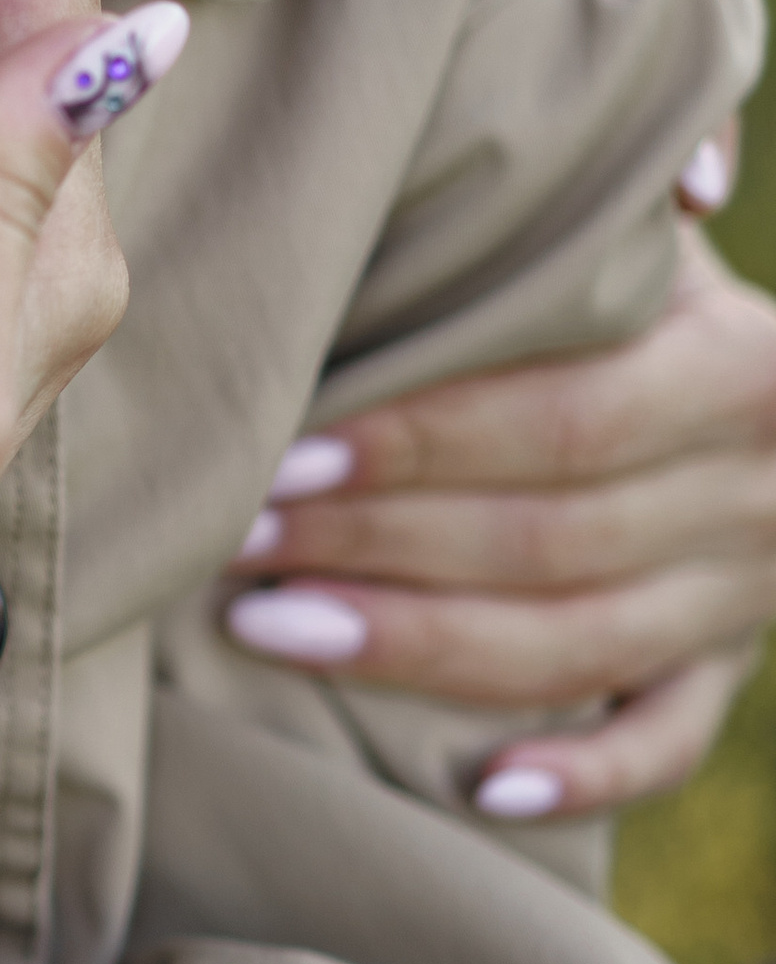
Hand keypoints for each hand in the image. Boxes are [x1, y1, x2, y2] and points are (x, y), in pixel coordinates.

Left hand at [224, 220, 775, 818]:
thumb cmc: (655, 288)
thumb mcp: (650, 229)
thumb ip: (629, 198)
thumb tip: (694, 178)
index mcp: (741, 370)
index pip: (569, 421)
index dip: (425, 443)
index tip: (288, 448)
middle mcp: (760, 494)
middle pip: (550, 539)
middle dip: (380, 542)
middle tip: (240, 536)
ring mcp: (745, 597)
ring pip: (577, 646)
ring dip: (416, 645)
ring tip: (270, 626)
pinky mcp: (724, 670)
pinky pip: (660, 743)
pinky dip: (577, 774)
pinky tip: (474, 786)